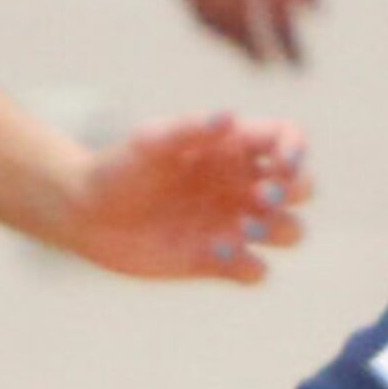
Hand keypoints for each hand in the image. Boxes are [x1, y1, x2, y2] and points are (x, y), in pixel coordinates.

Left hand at [59, 114, 312, 283]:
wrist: (87, 215)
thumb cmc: (118, 168)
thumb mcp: (148, 143)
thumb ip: (188, 129)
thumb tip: (227, 118)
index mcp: (233, 148)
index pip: (286, 139)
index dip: (296, 149)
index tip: (282, 161)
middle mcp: (241, 186)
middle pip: (300, 188)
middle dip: (293, 191)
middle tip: (261, 196)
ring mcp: (235, 225)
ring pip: (289, 230)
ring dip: (280, 230)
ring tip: (244, 228)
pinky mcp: (220, 262)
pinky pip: (257, 271)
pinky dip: (249, 266)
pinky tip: (217, 252)